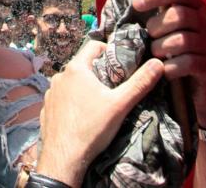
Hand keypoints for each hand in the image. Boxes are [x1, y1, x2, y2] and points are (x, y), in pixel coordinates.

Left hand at [37, 39, 163, 186]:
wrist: (64, 158)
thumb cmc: (92, 128)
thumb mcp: (120, 105)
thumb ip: (139, 83)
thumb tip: (157, 64)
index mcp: (76, 68)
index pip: (94, 46)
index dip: (109, 51)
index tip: (120, 66)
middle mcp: (60, 75)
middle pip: (83, 65)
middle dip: (99, 72)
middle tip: (114, 88)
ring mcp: (51, 92)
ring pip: (72, 81)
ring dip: (84, 87)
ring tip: (98, 104)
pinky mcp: (47, 108)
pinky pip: (62, 97)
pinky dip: (73, 101)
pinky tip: (82, 116)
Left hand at [133, 0, 205, 128]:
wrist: (199, 92)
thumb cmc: (176, 55)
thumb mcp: (168, 31)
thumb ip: (156, 15)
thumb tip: (127, 0)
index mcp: (197, 8)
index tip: (136, 4)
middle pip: (180, 15)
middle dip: (157, 26)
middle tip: (149, 36)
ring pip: (182, 40)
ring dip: (161, 48)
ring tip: (155, 54)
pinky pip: (188, 63)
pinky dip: (171, 67)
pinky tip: (165, 70)